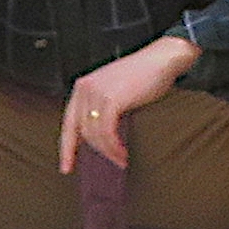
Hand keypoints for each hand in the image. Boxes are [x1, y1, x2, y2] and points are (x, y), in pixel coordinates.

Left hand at [59, 33, 196, 173]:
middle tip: (114, 162)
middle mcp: (85, 89)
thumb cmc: (144, 75)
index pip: (68, 123)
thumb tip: (100, 139)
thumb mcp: (115, 90)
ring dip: (109, 152)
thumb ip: (102, 108)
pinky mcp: (110, 100)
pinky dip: (114, 147)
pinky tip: (124, 154)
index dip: (66, 148)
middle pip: (83, 132)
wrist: (162, 59)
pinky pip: (107, 133)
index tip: (66, 168)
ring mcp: (96, 93)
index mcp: (83, 86)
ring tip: (123, 160)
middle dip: (98, 152)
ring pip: (95, 135)